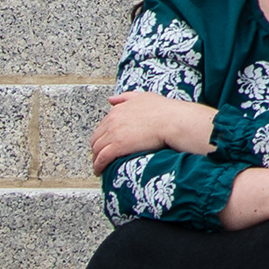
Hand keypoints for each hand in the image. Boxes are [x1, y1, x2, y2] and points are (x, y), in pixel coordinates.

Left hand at [88, 92, 219, 169]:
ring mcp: (113, 134)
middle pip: (96, 138)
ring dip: (95, 159)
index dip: (102, 136)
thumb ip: (126, 97)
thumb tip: (111, 100)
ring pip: (96, 149)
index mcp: (117, 110)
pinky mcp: (117, 147)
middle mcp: (112, 121)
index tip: (105, 143)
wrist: (172, 121)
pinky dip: (98, 166)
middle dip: (96, 148)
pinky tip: (100, 171)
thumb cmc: (164, 110)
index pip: (102, 126)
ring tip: (99, 166)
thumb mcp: (143, 97)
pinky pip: (102, 159)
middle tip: (100, 156)